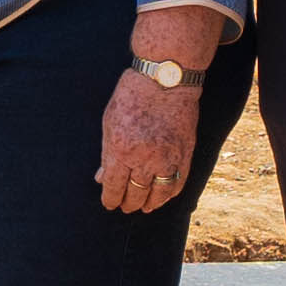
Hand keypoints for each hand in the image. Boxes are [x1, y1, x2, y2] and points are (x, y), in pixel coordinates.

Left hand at [95, 68, 200, 212]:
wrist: (167, 78)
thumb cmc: (132, 95)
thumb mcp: (109, 121)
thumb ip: (106, 153)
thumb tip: (101, 177)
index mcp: (121, 149)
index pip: (113, 186)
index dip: (110, 199)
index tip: (109, 203)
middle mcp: (144, 158)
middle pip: (135, 193)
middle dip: (128, 203)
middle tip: (125, 207)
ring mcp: (167, 157)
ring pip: (158, 194)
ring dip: (149, 204)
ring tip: (144, 207)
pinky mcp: (185, 153)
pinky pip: (178, 183)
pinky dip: (170, 194)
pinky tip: (163, 197)